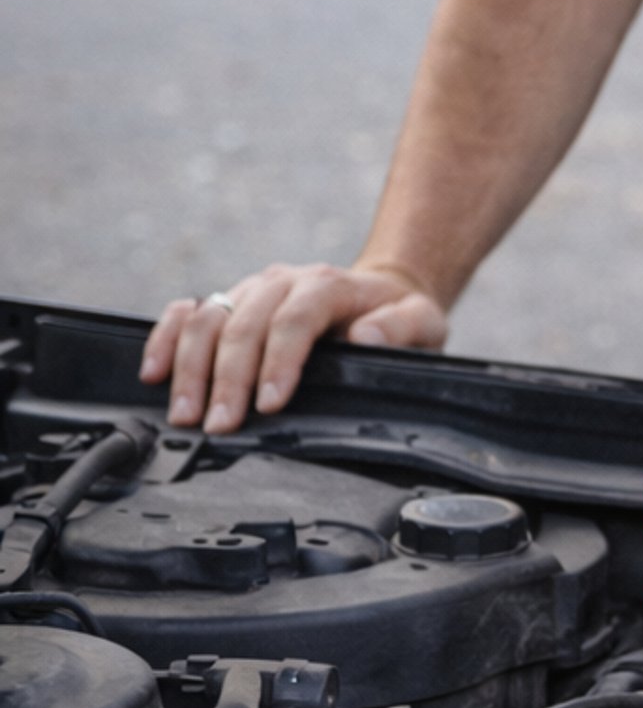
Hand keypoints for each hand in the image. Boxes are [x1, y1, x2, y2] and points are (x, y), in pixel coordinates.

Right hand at [139, 261, 448, 432]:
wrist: (380, 292)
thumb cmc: (400, 316)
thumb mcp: (423, 321)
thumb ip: (402, 327)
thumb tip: (365, 338)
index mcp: (329, 286)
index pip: (295, 319)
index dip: (278, 360)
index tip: (270, 404)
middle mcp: (284, 282)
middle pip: (244, 322)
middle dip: (227, 377)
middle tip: (219, 425)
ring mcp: (251, 290)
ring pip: (208, 317)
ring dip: (190, 366)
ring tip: (184, 414)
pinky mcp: (230, 301)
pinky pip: (186, 312)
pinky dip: (165, 338)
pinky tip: (153, 372)